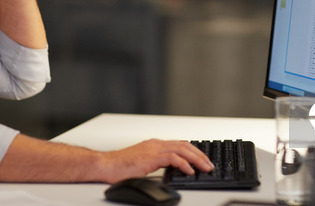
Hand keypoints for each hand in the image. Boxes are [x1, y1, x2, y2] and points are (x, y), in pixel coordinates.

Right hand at [98, 139, 214, 183]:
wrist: (105, 165)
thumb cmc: (119, 166)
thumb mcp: (142, 163)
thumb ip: (157, 164)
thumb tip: (171, 172)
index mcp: (154, 144)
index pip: (180, 144)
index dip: (194, 151)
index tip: (203, 160)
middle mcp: (155, 144)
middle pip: (184, 145)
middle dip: (199, 154)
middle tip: (209, 164)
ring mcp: (153, 149)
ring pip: (182, 150)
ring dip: (196, 159)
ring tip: (205, 168)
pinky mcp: (150, 157)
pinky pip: (172, 158)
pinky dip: (184, 164)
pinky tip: (190, 171)